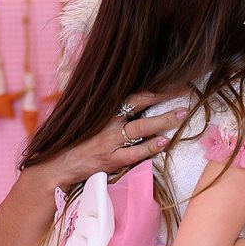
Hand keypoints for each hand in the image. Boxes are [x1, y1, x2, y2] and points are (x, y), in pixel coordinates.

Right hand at [47, 90, 187, 185]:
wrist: (59, 165)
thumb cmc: (78, 141)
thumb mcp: (93, 120)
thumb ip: (112, 110)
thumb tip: (136, 99)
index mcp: (106, 110)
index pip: (134, 93)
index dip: (155, 87)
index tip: (174, 80)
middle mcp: (109, 122)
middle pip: (140, 104)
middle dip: (163, 96)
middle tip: (185, 90)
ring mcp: (111, 141)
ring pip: (141, 127)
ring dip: (163, 120)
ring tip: (182, 114)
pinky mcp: (112, 159)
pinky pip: (135, 152)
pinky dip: (150, 147)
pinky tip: (164, 141)